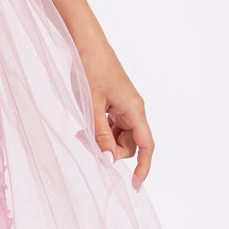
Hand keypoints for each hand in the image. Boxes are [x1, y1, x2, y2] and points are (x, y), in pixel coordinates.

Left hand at [82, 46, 153, 188]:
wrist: (86, 43)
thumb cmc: (91, 69)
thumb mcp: (92, 105)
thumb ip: (100, 135)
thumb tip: (108, 161)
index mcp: (134, 110)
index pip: (146, 146)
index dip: (143, 167)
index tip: (135, 186)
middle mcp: (133, 110)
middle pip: (129, 144)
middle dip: (110, 150)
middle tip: (86, 143)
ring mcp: (124, 106)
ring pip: (118, 136)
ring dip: (102, 140)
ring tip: (82, 132)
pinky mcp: (114, 103)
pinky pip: (111, 125)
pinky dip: (99, 130)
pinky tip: (85, 124)